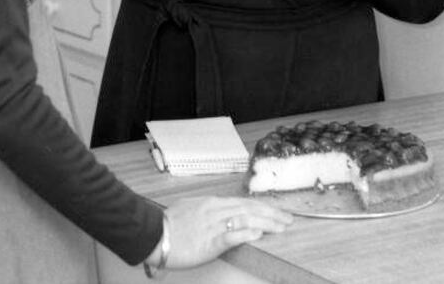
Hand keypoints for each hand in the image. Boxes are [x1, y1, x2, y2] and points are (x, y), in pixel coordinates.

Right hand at [148, 195, 292, 269]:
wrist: (154, 233)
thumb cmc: (170, 224)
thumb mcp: (192, 209)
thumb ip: (209, 211)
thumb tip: (222, 213)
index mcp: (213, 204)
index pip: (244, 203)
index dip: (263, 207)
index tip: (277, 211)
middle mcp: (216, 210)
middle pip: (250, 209)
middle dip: (272, 213)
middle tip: (289, 218)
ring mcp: (214, 224)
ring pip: (246, 218)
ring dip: (267, 222)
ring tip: (282, 225)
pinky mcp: (209, 240)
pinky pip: (231, 234)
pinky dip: (247, 232)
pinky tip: (259, 232)